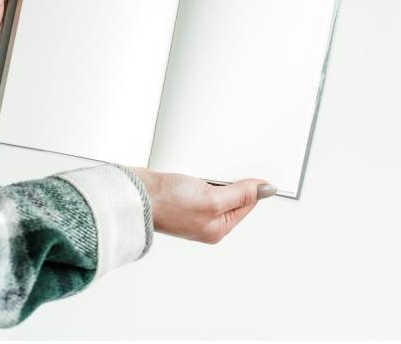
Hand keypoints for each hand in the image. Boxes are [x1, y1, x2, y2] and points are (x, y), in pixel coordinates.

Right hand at [132, 168, 276, 243]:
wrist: (134, 194)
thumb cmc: (166, 203)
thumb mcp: (212, 199)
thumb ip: (240, 194)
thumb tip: (265, 190)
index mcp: (218, 229)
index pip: (247, 204)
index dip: (251, 186)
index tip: (250, 172)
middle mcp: (207, 222)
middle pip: (234, 195)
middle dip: (231, 180)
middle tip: (219, 174)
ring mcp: (193, 209)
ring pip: (218, 186)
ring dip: (215, 175)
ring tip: (201, 174)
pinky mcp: (181, 195)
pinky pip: (201, 181)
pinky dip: (201, 173)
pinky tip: (193, 171)